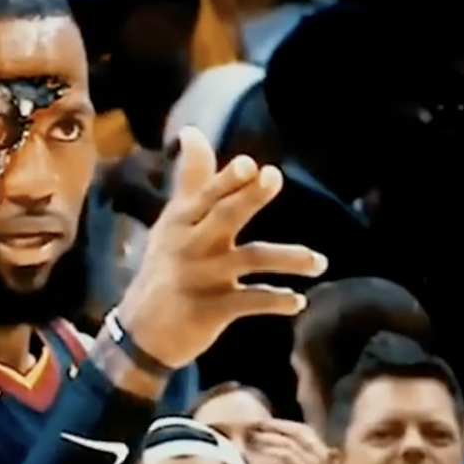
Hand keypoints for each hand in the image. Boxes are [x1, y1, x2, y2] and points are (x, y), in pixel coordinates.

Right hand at [115, 127, 327, 367]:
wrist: (142, 332)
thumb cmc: (164, 267)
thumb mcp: (173, 222)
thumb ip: (191, 180)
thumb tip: (193, 132)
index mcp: (182, 221)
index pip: (207, 195)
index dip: (228, 179)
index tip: (251, 164)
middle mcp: (190, 245)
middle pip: (223, 216)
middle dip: (248, 196)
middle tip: (274, 176)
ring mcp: (200, 278)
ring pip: (249, 260)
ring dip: (288, 259)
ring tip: (320, 262)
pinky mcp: (209, 310)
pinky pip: (250, 302)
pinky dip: (276, 300)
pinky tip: (299, 302)